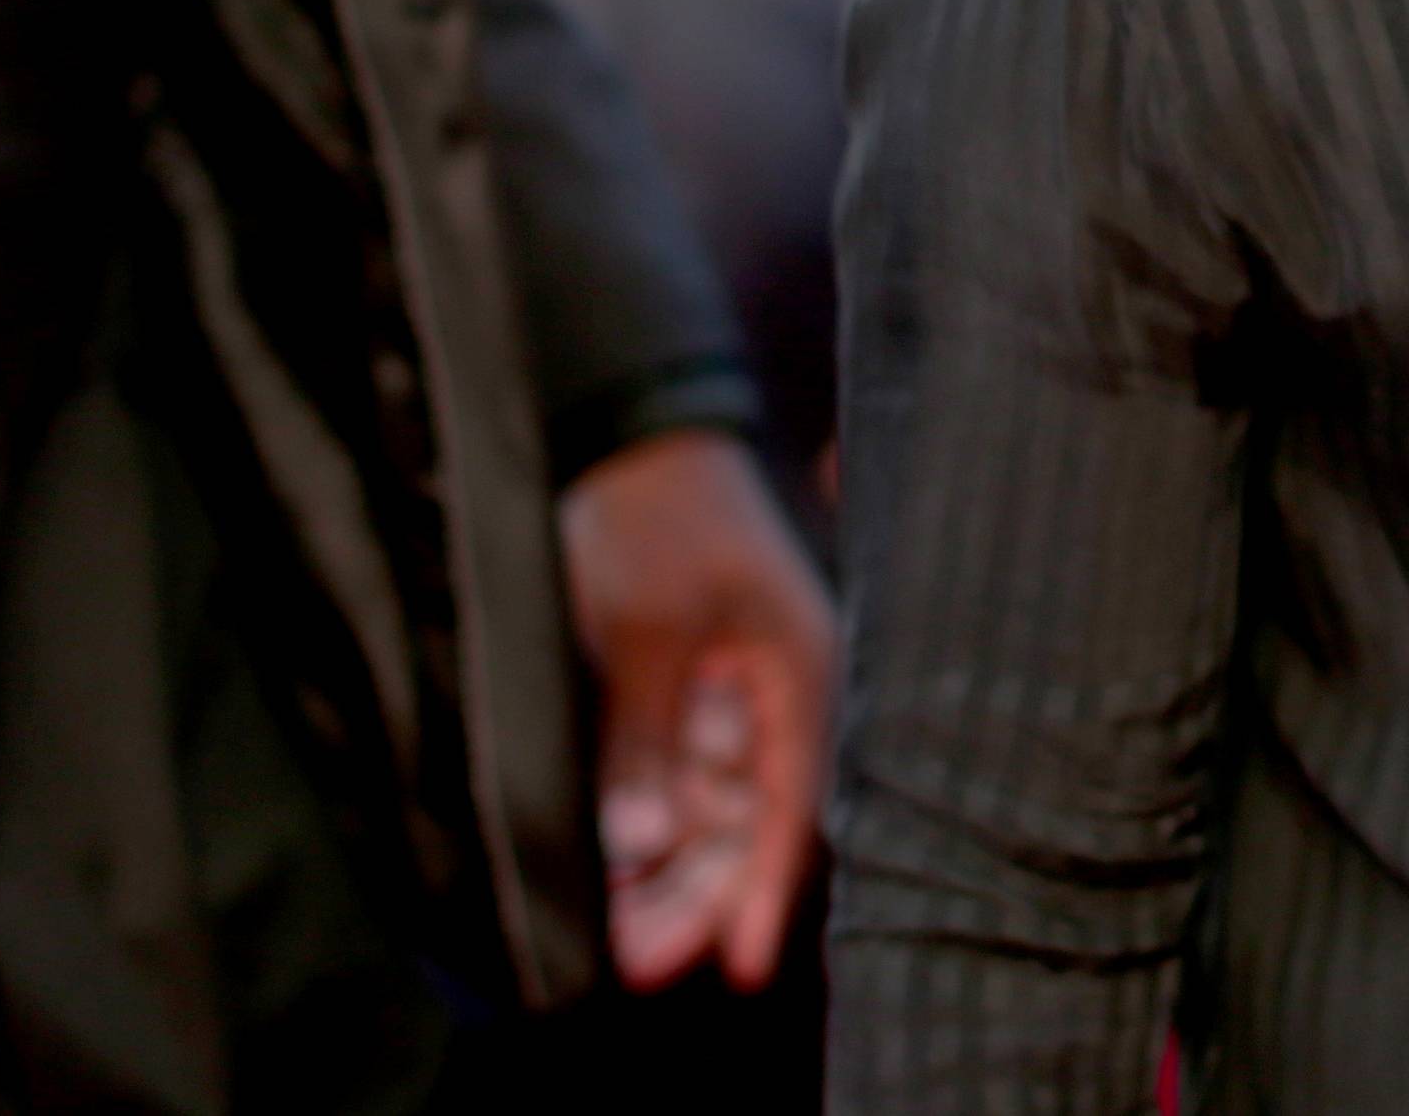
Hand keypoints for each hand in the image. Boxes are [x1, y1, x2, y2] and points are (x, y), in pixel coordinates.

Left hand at [559, 428, 838, 991]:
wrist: (628, 446)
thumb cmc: (660, 523)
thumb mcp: (649, 629)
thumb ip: (646, 737)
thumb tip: (637, 840)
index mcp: (799, 675)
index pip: (792, 803)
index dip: (768, 889)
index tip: (742, 963)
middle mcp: (773, 700)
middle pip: (750, 824)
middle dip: (700, 895)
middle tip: (640, 962)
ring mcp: (728, 700)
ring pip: (709, 813)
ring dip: (667, 872)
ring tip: (615, 935)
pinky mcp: (682, 696)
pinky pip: (672, 781)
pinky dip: (644, 826)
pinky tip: (609, 870)